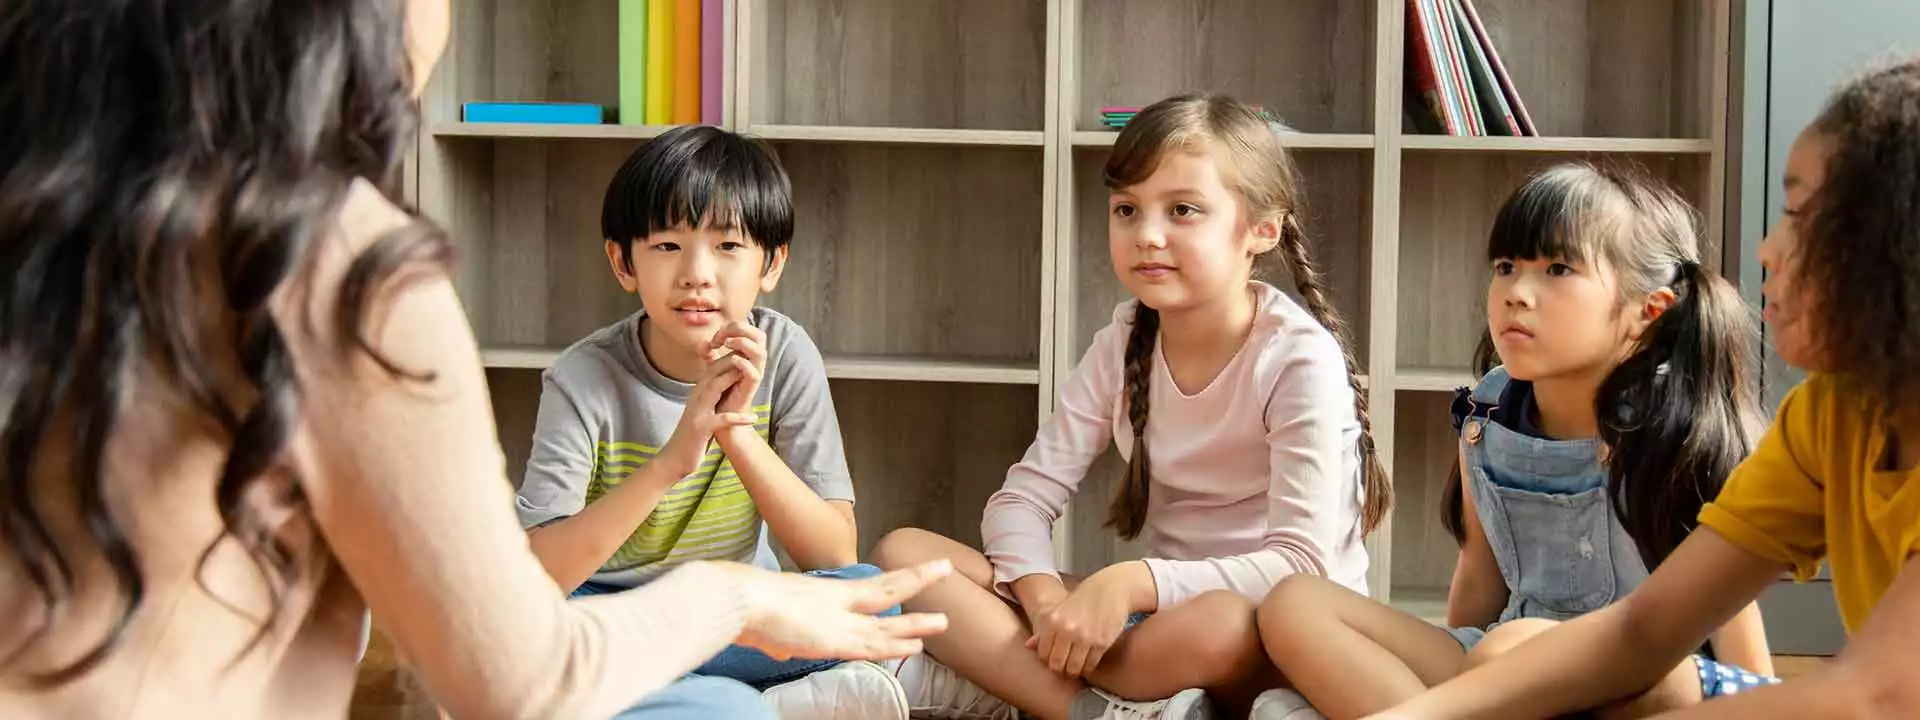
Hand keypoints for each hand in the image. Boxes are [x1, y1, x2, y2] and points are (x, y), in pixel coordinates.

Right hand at [658, 355, 757, 475]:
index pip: (714, 369)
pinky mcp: (701, 429)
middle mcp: (696, 398)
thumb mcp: (702, 410)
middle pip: (714, 373)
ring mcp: (698, 412)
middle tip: (753, 354)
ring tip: (752, 376)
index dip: (731, 358)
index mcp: (698, 393)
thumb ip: (711, 395)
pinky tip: (753, 418)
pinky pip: (721, 420)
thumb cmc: (693, 435)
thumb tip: (725, 381)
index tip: (748, 351)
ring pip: (714, 389)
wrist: (674, 458)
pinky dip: (737, 418)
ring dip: (732, 380)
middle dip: (733, 362)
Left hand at [707, 321, 766, 415]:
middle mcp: (755, 362)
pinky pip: (754, 372)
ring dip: (743, 343)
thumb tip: (702, 343)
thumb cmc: (721, 389)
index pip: (750, 330)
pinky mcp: (751, 388)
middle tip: (722, 338)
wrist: (721, 413)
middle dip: (741, 330)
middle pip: (760, 336)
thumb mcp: (713, 367)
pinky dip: (744, 363)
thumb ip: (709, 354)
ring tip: (726, 345)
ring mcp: (755, 374)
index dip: (732, 327)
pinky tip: (732, 360)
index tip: (715, 337)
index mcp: (749, 354)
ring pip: (761, 352)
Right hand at [728, 560, 953, 660]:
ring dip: (916, 623)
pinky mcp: (834, 640)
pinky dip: (894, 646)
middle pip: (887, 588)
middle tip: (944, 567)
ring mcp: (838, 620)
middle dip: (916, 579)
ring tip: (943, 621)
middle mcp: (837, 602)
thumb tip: (779, 648)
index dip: (892, 583)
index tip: (911, 579)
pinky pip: (872, 645)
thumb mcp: (769, 624)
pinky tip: (915, 647)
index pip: (868, 588)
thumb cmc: (744, 606)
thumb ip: (781, 638)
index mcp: (823, 593)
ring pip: (887, 620)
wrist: (738, 598)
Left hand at [1027, 571, 1133, 676]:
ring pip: (1074, 668)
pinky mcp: (1102, 643)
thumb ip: (1042, 629)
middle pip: (1057, 664)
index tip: (1052, 659)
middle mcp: (1067, 630)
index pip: (1043, 654)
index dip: (1047, 660)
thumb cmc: (1081, 600)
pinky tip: (1087, 660)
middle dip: (1059, 669)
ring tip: (1075, 666)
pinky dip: (1088, 666)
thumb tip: (1028, 646)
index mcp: (1052, 621)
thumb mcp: (1058, 609)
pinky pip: (1090, 665)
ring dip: (1073, 670)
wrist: (1110, 590)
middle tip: (1063, 667)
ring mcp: (1085, 637)